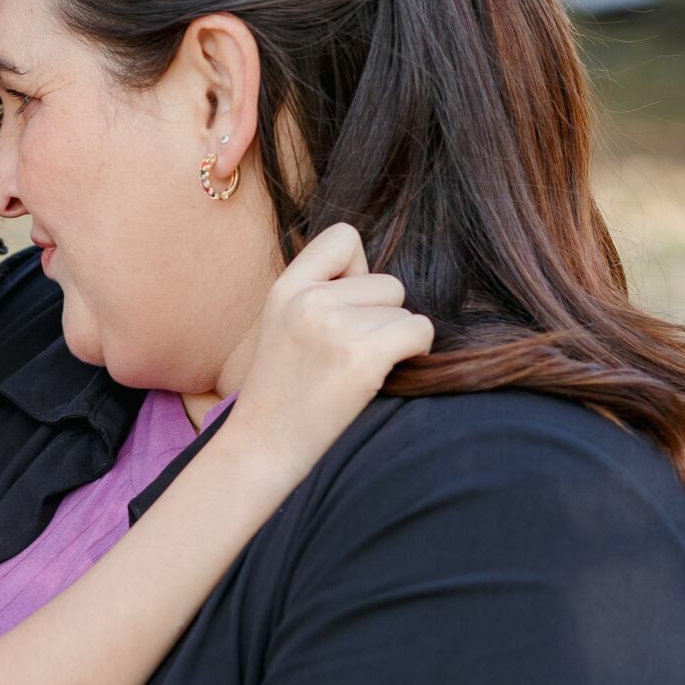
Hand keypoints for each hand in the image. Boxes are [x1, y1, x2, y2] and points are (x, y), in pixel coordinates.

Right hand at [224, 222, 432, 468]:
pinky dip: (415, 354)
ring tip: (354, 371)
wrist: (265, 446)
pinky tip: (384, 375)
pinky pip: (419, 333)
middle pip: (387, 283)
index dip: (359, 271)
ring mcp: (334, 327)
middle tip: (346, 354)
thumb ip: (318, 290)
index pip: (344, 238)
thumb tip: (373, 273)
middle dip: (380, 317)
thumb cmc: (282, 391)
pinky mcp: (361, 358)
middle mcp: (308, 299)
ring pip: (404, 312)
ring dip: (393, 342)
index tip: (345, 308)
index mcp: (286, 287)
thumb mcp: (282, 322)